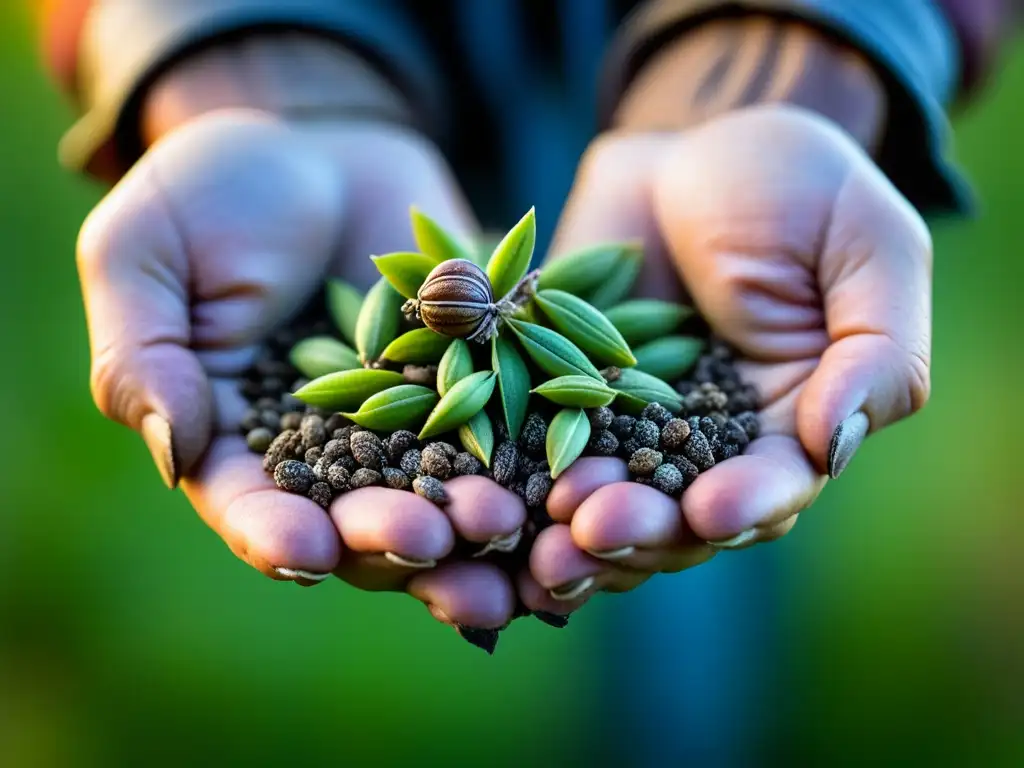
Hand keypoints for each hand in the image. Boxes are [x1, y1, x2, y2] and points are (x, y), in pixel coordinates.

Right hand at [77, 109, 524, 628]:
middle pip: (355, 513)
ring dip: (470, 520)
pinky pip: (502, 423)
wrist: (316, 141)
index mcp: (234, 435)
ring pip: (437, 488)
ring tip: (503, 529)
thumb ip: (146, 354)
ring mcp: (406, 421)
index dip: (274, 532)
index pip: (248, 502)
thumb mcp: (144, 254)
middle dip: (392, 536)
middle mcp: (326, 447)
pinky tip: (559, 471)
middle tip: (431, 545)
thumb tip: (174, 449)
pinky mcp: (472, 382)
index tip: (308, 550)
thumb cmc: (209, 191)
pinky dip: (528, 451)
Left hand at [523, 104, 931, 607]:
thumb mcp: (871, 254)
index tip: (710, 514)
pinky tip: (491, 498)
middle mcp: (703, 443)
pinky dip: (513, 476)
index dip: (744, 506)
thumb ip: (875, 356)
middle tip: (595, 531)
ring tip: (538, 539)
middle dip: (639, 529)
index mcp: (787, 425)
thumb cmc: (803, 189)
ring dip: (569, 524)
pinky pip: (534, 443)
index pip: (772, 487)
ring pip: (600, 494)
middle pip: (674, 511)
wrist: (695, 145)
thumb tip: (828, 445)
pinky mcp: (556, 392)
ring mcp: (624, 423)